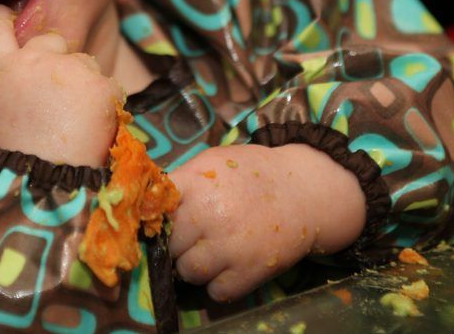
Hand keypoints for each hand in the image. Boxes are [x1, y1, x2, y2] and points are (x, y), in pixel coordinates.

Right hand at [0, 4, 121, 166]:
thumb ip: (8, 88)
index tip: (4, 11)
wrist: (41, 182)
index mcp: (4, 69)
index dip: (0, 17)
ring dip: (84, 84)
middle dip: (57, 54)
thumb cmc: (12, 158)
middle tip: (58, 89)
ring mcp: (72, 68)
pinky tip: (95, 129)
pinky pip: (109, 87)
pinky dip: (106, 105)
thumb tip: (22, 85)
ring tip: (77, 122)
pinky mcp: (102, 85)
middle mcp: (37, 59)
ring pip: (85, 64)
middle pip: (51, 39)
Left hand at [168, 143, 365, 301]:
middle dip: (177, 243)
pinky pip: (216, 292)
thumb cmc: (253, 173)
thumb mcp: (213, 162)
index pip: (154, 210)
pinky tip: (230, 264)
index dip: (156, 218)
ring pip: (187, 272)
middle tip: (193, 236)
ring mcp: (229, 247)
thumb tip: (148, 203)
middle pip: (169, 244)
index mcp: (196, 183)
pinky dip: (220, 283)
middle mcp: (209, 215)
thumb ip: (182, 181)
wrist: (305, 190)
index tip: (162, 221)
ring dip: (195, 266)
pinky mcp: (249, 272)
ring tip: (212, 250)